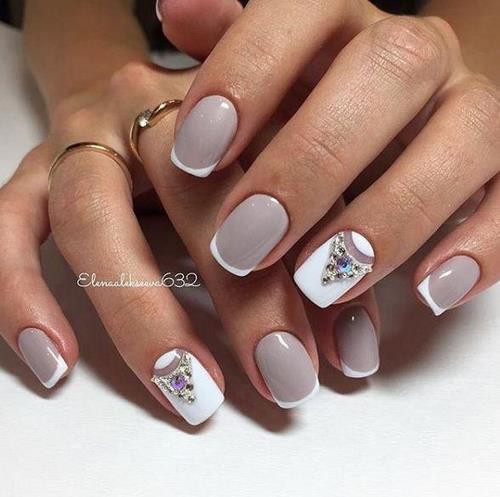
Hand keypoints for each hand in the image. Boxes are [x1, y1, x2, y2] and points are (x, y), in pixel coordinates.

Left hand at [163, 0, 499, 314]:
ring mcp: (471, 107)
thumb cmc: (308, 112)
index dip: (247, 76)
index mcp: (343, 23)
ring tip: (323, 284)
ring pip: (463, 137)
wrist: (393, 136)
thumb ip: (228, 52)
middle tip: (245, 245)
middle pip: (387, 72)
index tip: (195, 156)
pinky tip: (430, 289)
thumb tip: (177, 8)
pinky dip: (480, 244)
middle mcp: (417, 53)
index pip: (300, 11)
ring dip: (390, 219)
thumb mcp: (262, 86)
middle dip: (311, 165)